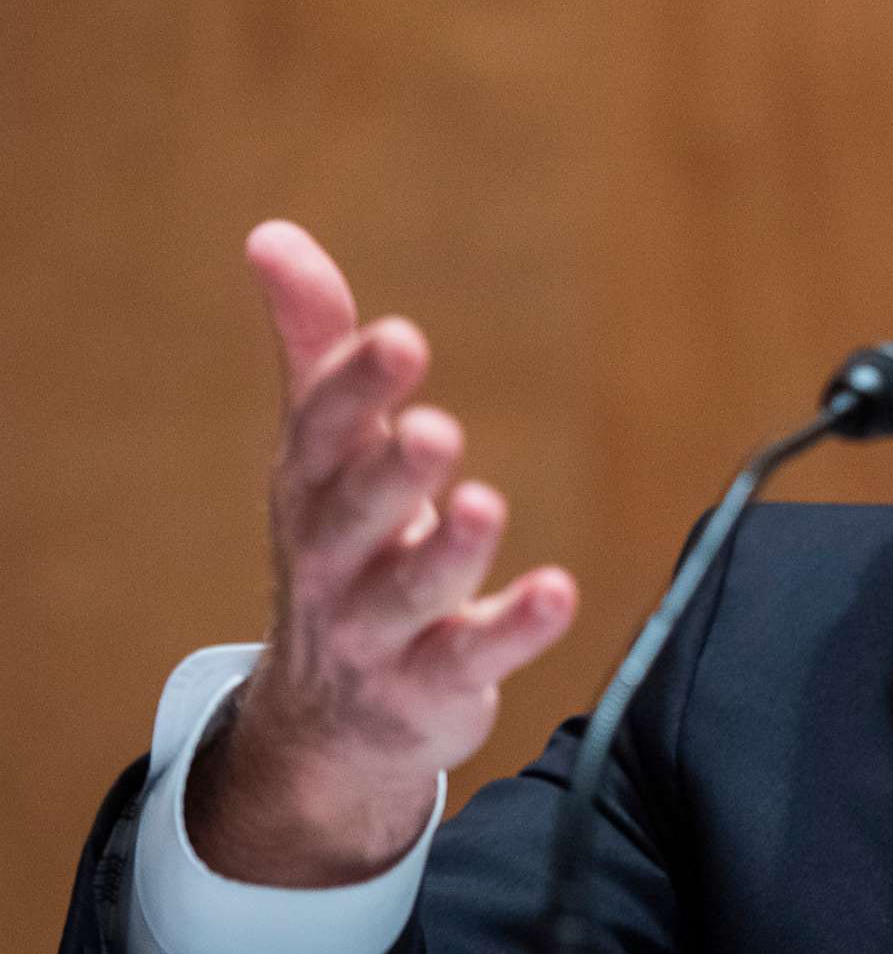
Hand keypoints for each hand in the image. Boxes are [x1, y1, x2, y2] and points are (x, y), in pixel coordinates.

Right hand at [186, 221, 577, 886]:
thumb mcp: (322, 455)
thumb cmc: (341, 550)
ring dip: (448, 550)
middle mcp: (333, 560)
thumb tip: (273, 234)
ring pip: (408, 591)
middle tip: (435, 428)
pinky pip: (469, 658)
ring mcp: (377, 632)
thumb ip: (317, 350)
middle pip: (356, 514)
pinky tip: (558, 592)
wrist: (326, 719)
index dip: (356, 387)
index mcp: (311, 490)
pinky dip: (513, 630)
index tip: (400, 339)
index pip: (323, 432)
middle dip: (391, 472)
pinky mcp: (430, 687)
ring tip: (484, 503)